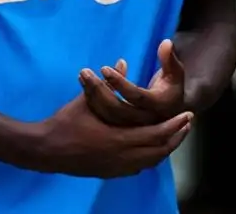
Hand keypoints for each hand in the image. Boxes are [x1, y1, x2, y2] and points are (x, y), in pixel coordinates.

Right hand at [31, 91, 191, 177]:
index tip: (188, 114)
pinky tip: (152, 149)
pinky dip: (150, 157)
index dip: (175, 125)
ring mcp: (119, 168)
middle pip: (161, 150)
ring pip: (152, 160)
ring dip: (165, 147)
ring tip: (174, 136)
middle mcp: (124, 157)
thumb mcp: (87, 100)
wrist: (46, 149)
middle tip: (187, 124)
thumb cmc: (65, 122)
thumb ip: (108, 84)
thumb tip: (122, 62)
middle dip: (176, 137)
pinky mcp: (112, 173)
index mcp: (120, 139)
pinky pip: (140, 167)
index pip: (158, 134)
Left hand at [82, 40, 186, 126]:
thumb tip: (166, 42)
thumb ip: (170, 59)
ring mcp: (132, 127)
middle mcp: (145, 121)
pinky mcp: (121, 127)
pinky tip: (84, 83)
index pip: (137, 96)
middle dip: (99, 90)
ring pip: (108, 115)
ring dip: (92, 95)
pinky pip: (103, 117)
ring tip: (83, 75)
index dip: (120, 83)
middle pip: (118, 109)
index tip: (104, 68)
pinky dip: (91, 101)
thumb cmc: (171, 86)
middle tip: (84, 71)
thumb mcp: (175, 73)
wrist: (169, 111)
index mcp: (159, 107)